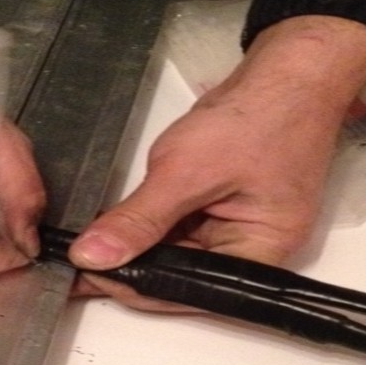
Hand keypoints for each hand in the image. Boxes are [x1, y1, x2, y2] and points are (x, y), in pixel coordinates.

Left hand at [69, 16, 365, 290]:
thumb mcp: (186, 171)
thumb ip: (138, 220)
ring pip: (175, 254)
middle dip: (131, 269)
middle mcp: (250, 254)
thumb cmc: (255, 118)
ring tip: (87, 243)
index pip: (186, 291)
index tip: (86, 275)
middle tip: (76, 260)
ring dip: (137, 246)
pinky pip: (180, 229)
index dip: (134, 286)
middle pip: (180, 278)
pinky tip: (115, 222)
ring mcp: (237, 231)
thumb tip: (93, 256)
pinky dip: (150, 225)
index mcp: (258, 256)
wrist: (289, 73)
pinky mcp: (223, 210)